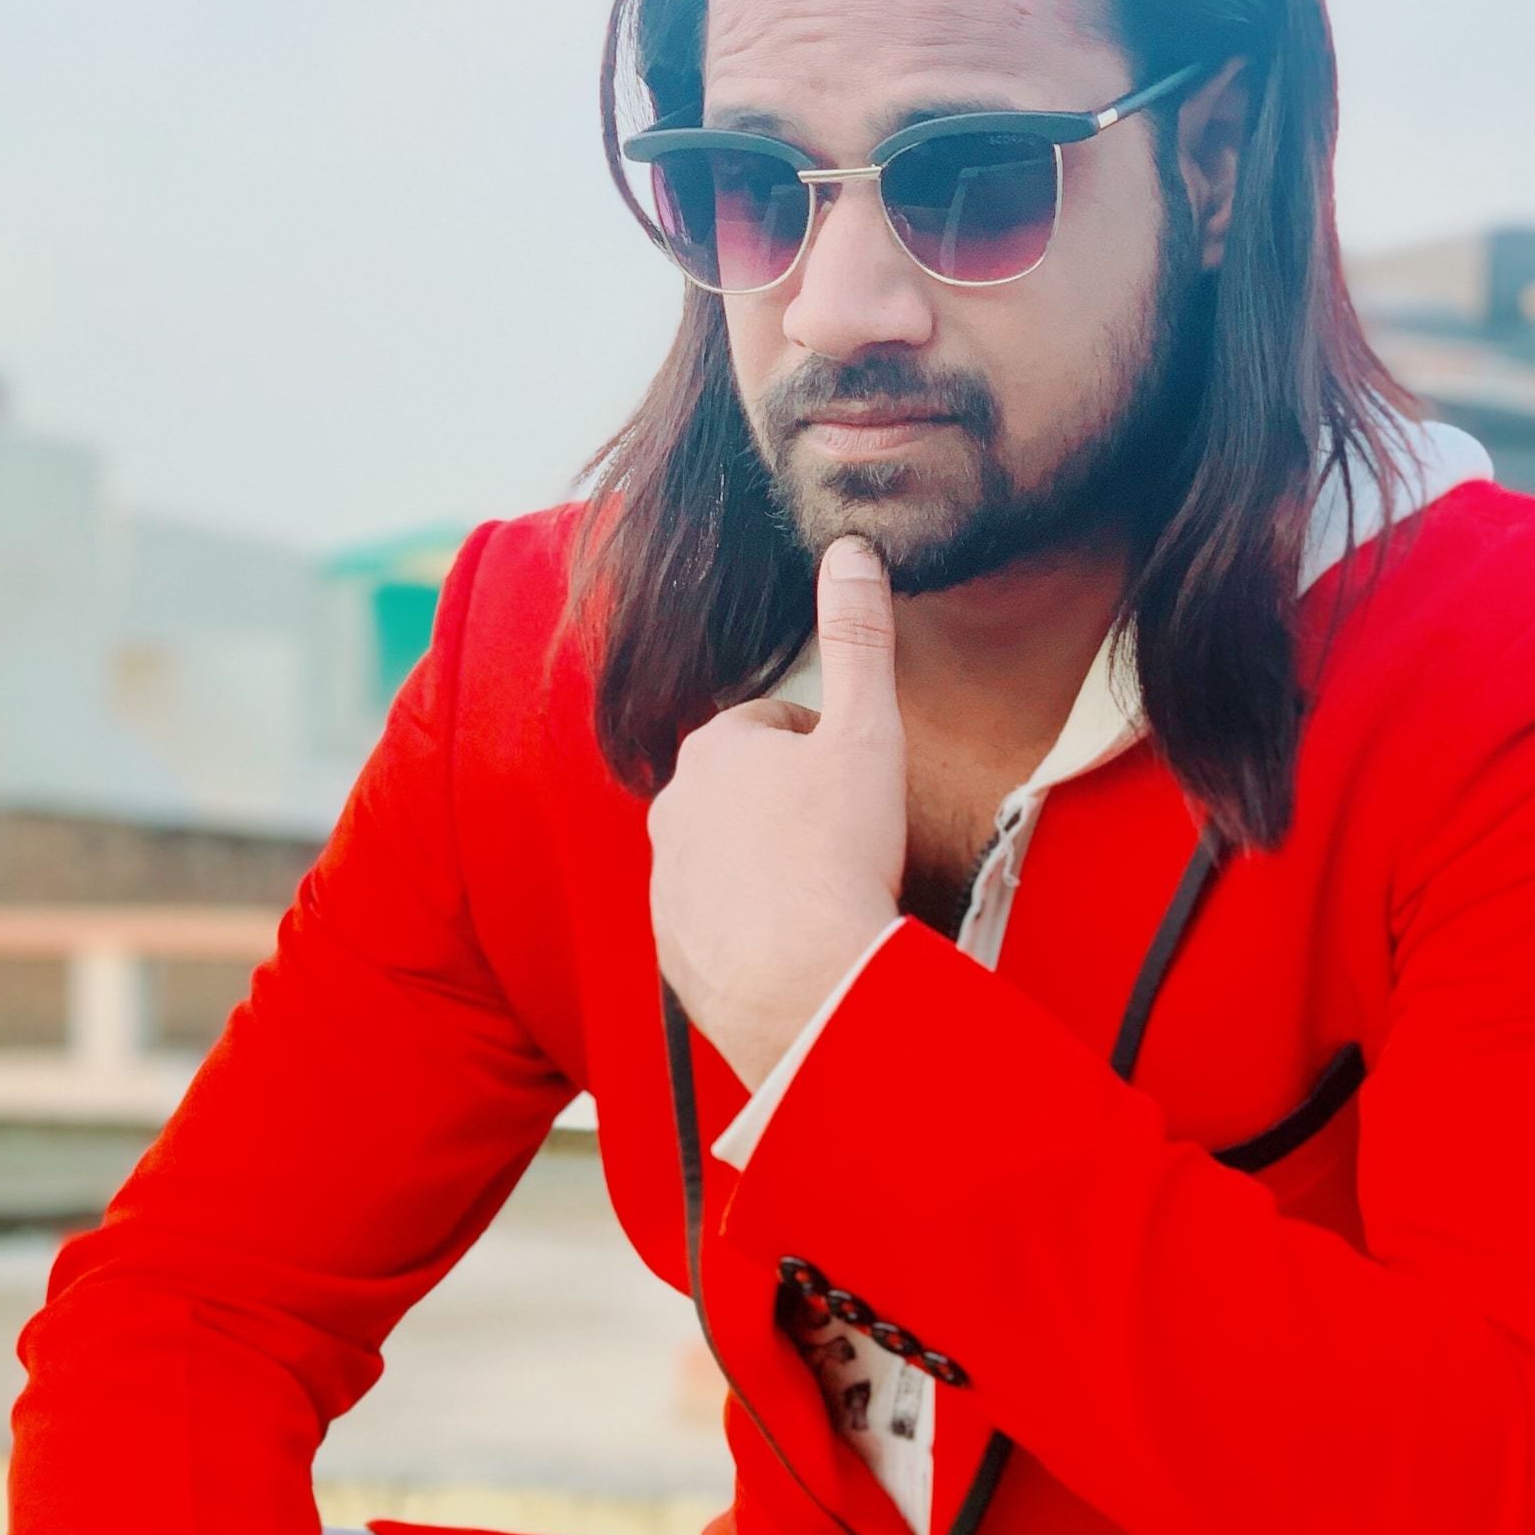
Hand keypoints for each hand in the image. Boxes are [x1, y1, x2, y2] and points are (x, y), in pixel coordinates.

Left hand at [648, 536, 905, 1088]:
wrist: (806, 986)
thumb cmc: (839, 853)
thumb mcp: (867, 730)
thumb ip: (858, 637)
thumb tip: (849, 549)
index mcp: (712, 752)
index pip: (771, 729)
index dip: (825, 752)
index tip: (858, 787)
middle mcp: (672, 813)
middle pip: (744, 795)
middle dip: (790, 809)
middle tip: (849, 843)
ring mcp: (666, 886)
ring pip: (727, 860)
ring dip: (770, 869)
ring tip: (827, 897)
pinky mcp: (673, 951)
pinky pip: (717, 925)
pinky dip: (753, 929)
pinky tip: (800, 945)